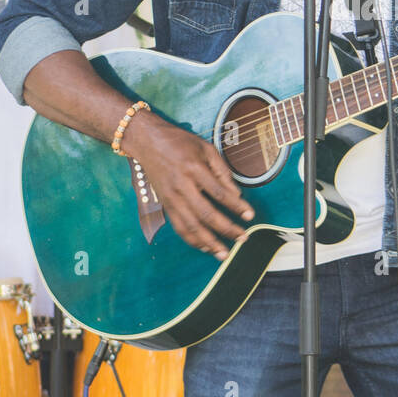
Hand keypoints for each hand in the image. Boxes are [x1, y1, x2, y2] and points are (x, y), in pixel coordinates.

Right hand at [123, 115, 254, 260]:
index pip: (219, 193)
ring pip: (191, 226)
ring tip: (224, 254)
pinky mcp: (165, 205)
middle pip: (206, 214)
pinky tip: (205, 247)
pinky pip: (179, 227)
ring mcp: (171, 198)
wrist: (147, 142)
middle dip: (227, 229)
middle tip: (243, 238)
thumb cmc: (180, 143)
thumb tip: (236, 194)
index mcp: (194, 169)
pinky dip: (192, 240)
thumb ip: (222, 171)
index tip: (250, 216)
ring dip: (209, 242)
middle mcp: (182, 186)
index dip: (236, 206)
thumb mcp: (206, 148)